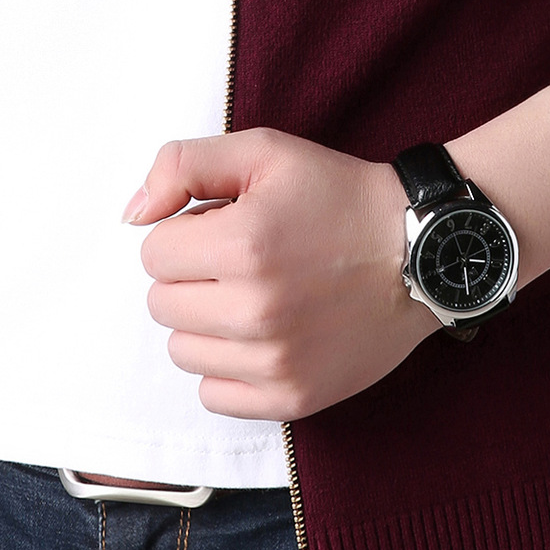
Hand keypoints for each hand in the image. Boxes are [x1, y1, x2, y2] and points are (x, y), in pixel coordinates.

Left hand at [128, 127, 436, 420]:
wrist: (418, 250)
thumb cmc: (338, 196)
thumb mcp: (264, 152)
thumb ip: (183, 165)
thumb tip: (131, 215)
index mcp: (243, 243)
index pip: (153, 254)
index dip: (184, 234)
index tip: (224, 226)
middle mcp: (256, 309)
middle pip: (163, 304)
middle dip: (191, 277)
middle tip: (241, 260)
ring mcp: (275, 360)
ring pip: (183, 351)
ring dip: (206, 323)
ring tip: (254, 296)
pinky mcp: (293, 397)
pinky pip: (215, 395)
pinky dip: (227, 368)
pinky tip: (262, 336)